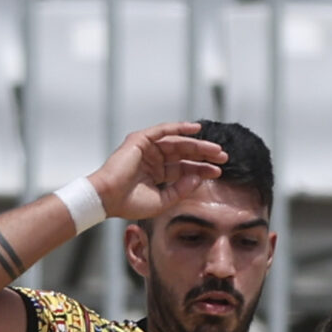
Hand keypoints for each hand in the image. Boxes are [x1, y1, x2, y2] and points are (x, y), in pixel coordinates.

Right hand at [91, 122, 227, 220]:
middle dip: (204, 155)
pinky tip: (196, 129)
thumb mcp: (164, 200)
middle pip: (184, 153)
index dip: (201, 169)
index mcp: (157, 173)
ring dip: (196, 144)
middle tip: (223, 157)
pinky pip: (163, 130)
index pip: (184, 168)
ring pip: (177, 142)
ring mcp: (146, 148)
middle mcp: (153, 159)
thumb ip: (182, 189)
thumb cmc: (131, 203)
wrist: (108, 199)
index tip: (218, 172)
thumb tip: (199, 178)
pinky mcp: (140, 140)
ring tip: (215, 149)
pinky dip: (178, 128)